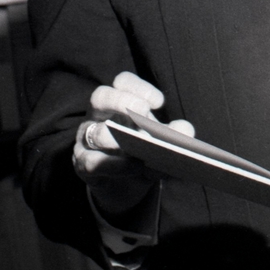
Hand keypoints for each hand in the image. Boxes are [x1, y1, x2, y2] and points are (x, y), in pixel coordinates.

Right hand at [73, 71, 194, 214]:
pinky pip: (92, 161)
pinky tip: (133, 167)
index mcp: (121, 102)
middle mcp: (100, 115)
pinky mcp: (83, 164)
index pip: (122, 82)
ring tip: (141, 148)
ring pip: (95, 132)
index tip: (159, 102)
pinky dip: (115, 165)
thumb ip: (176, 134)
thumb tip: (185, 130)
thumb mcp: (162, 142)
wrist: (127, 187)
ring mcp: (87, 139)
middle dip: (121, 101)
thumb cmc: (145, 152)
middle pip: (100, 96)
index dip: (139, 87)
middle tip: (143, 113)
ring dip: (119, 140)